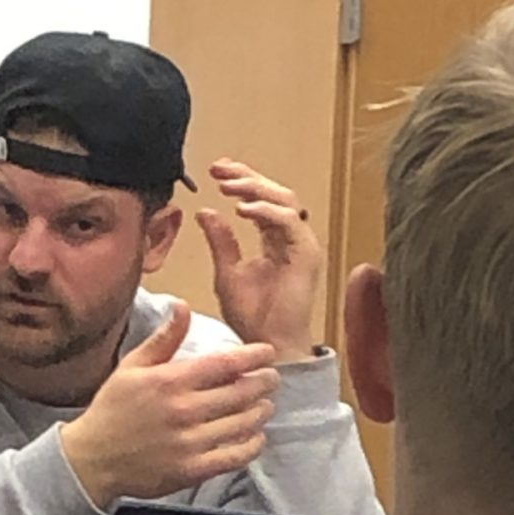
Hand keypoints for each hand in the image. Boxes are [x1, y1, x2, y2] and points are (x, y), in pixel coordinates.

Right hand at [60, 302, 278, 509]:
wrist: (91, 459)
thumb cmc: (112, 410)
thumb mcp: (131, 367)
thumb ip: (163, 339)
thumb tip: (183, 306)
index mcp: (169, 381)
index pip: (225, 364)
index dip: (254, 356)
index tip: (267, 352)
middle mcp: (183, 410)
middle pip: (241, 393)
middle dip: (264, 383)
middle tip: (271, 379)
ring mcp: (189, 442)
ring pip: (243, 423)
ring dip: (261, 412)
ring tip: (264, 405)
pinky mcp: (192, 470)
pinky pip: (235, 456)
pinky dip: (252, 445)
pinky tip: (255, 437)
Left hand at [197, 158, 321, 361]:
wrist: (268, 344)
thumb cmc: (252, 315)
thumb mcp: (226, 271)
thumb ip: (221, 241)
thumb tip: (206, 211)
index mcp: (274, 239)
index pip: (261, 199)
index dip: (242, 180)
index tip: (215, 171)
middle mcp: (291, 238)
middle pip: (276, 193)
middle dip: (247, 177)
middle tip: (220, 170)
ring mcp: (302, 245)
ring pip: (285, 200)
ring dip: (255, 189)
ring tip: (228, 187)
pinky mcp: (307, 254)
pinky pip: (289, 222)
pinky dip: (266, 211)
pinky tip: (242, 210)